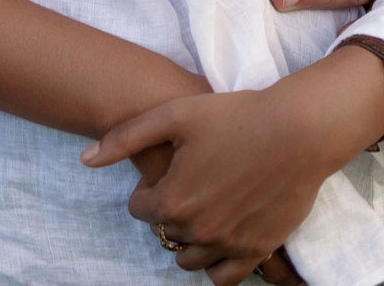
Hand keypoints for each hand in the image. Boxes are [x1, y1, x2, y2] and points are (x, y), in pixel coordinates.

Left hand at [82, 48, 383, 283]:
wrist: (298, 130)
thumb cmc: (236, 115)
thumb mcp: (175, 114)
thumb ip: (125, 138)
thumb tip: (85, 160)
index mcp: (172, 200)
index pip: (140, 210)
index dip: (151, 187)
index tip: (171, 167)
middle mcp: (197, 230)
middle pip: (165, 233)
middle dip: (171, 211)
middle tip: (192, 181)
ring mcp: (228, 245)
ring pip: (189, 259)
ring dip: (190, 238)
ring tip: (206, 205)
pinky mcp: (257, 250)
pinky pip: (224, 278)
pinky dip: (216, 264)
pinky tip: (221, 236)